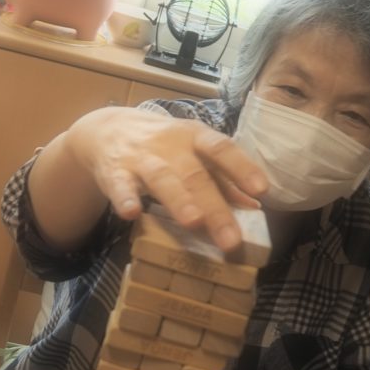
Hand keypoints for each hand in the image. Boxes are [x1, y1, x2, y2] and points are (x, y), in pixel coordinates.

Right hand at [66, 107, 267, 250]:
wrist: (106, 129)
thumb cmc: (162, 145)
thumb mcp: (193, 152)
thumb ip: (222, 177)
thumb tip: (255, 204)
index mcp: (194, 137)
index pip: (222, 149)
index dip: (242, 168)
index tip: (262, 190)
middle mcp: (170, 146)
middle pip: (196, 175)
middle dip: (215, 208)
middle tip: (231, 241)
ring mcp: (141, 158)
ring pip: (162, 179)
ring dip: (178, 200)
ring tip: (193, 222)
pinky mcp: (114, 172)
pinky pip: (119, 186)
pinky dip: (125, 198)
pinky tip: (131, 214)